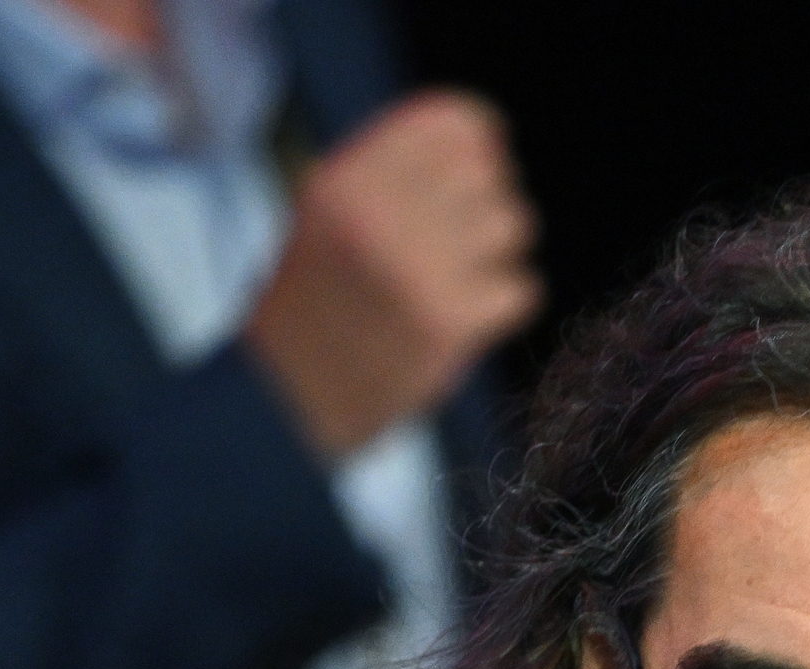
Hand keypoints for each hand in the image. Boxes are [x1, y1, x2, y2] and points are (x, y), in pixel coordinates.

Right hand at [245, 92, 539, 459]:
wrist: (287, 404)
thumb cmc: (312, 307)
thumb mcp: (326, 215)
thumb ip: (390, 171)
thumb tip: (480, 135)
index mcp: (348, 179)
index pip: (455, 124)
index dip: (479, 146)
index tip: (477, 172)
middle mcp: (381, 213)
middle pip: (491, 174)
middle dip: (483, 207)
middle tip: (457, 246)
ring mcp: (418, 267)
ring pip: (514, 225)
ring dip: (496, 255)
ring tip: (456, 283)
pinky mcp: (450, 323)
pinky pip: (522, 289)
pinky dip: (502, 308)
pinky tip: (466, 322)